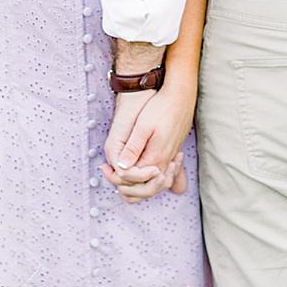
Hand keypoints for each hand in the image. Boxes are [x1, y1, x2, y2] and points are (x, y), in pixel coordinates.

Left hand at [103, 67, 196, 201]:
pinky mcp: (171, 154)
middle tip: (109, 173)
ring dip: (137, 185)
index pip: (134, 180)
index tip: (106, 167)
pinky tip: (136, 171)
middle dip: (127, 187)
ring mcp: (169, 160)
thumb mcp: (144, 125)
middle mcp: (164, 163)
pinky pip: (160, 176)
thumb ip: (133, 148)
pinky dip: (148, 179)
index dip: (118, 178)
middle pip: (146, 190)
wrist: (181, 96)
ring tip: (119, 176)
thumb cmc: (162, 107)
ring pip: (154, 185)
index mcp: (156, 158)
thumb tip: (121, 166)